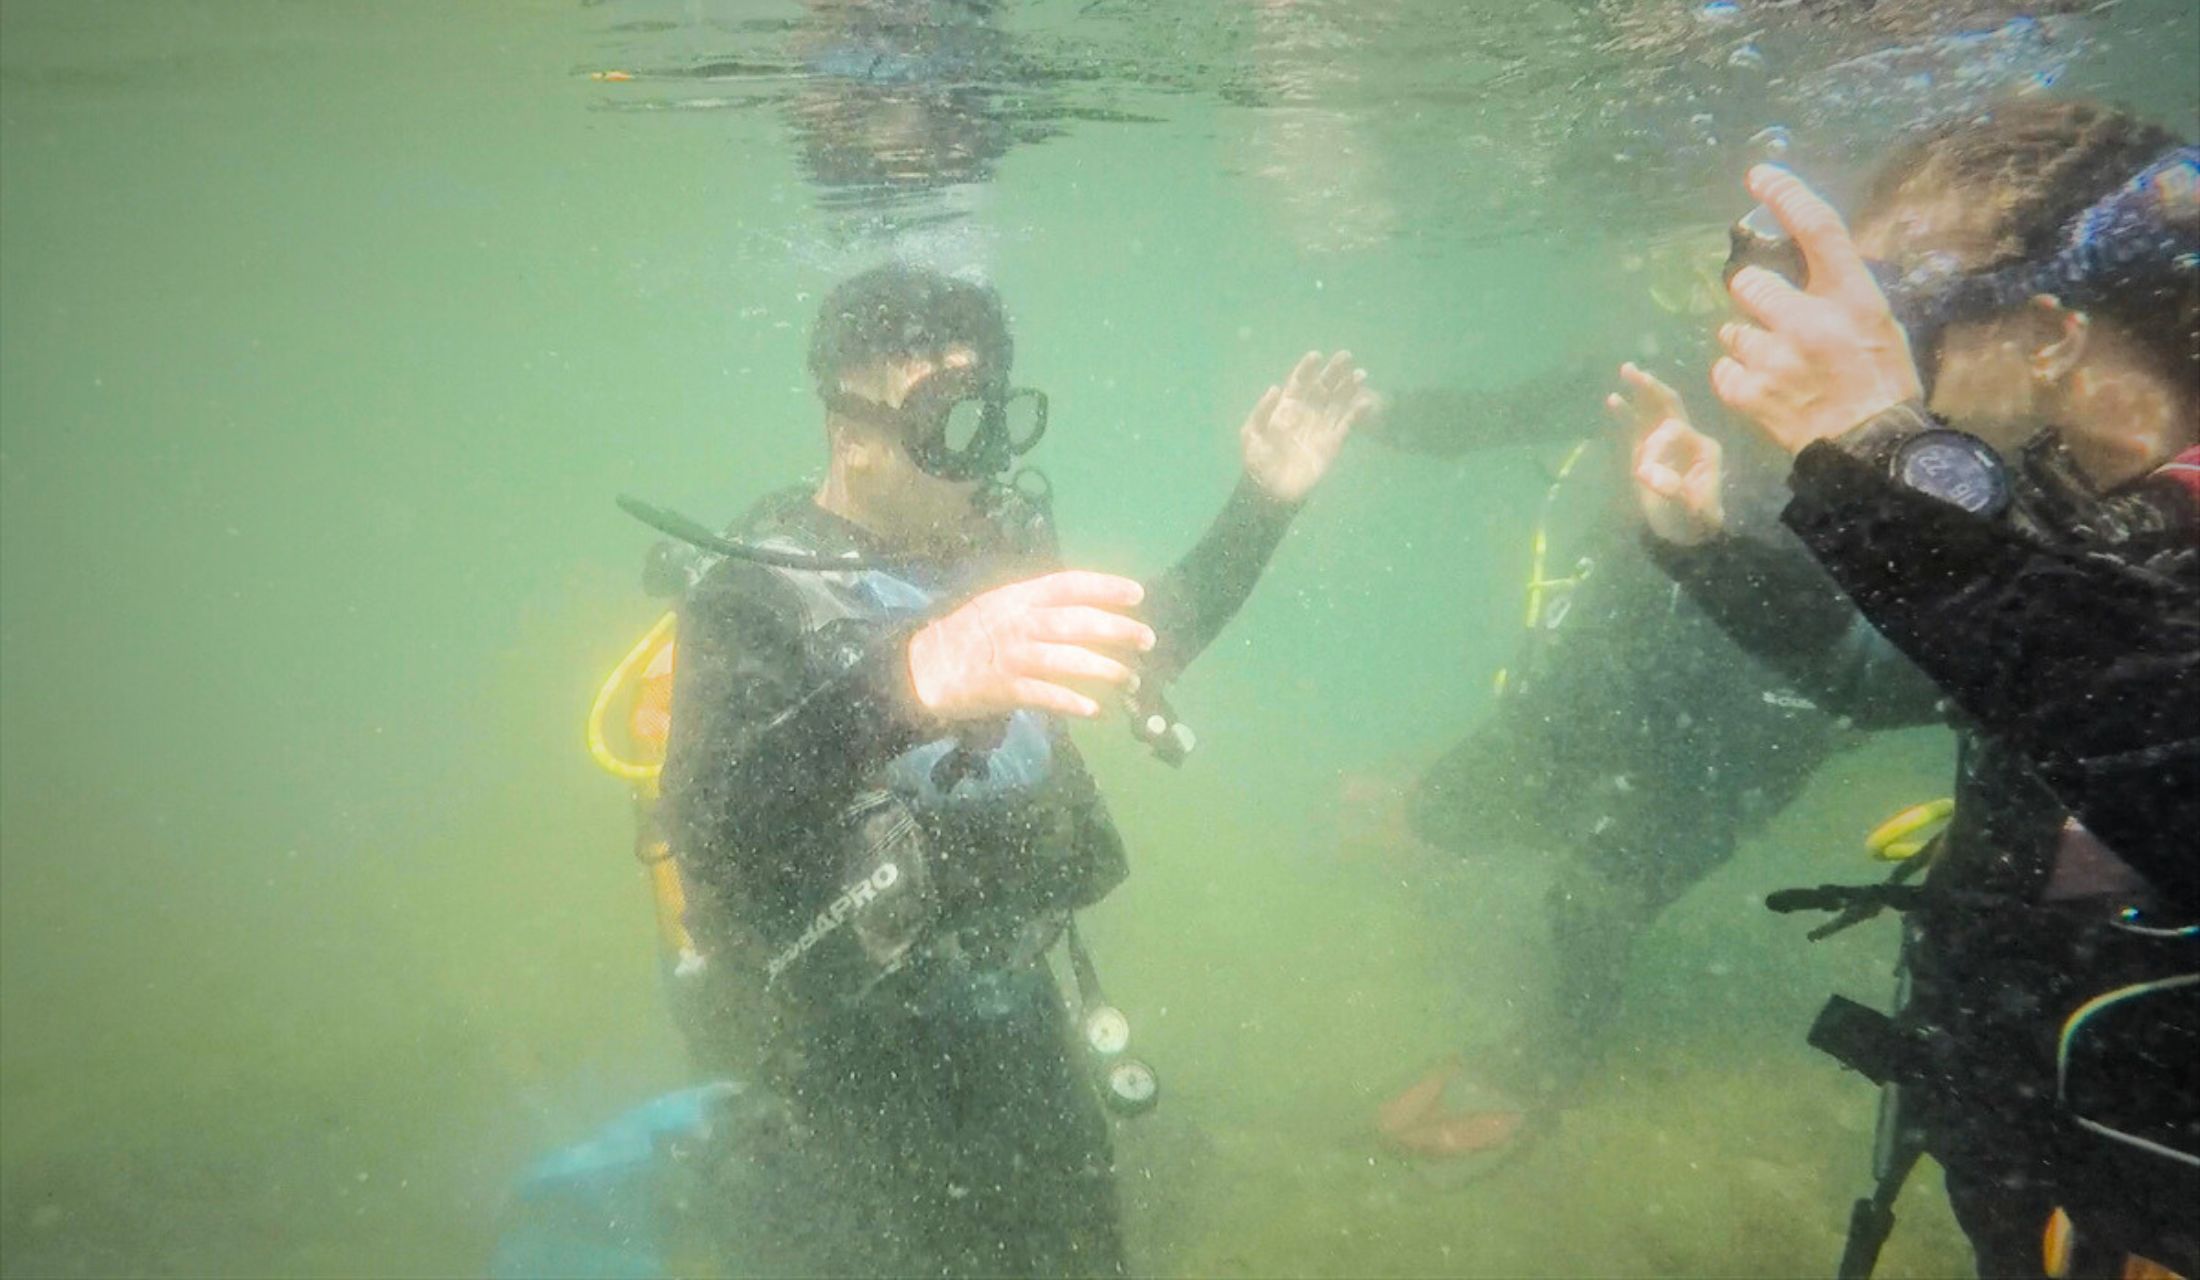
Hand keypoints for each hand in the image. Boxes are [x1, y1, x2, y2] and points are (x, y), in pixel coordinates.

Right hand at [908, 571, 1156, 720]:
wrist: (922, 667)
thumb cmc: (966, 634)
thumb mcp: (999, 604)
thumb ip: (1036, 604)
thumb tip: (1081, 606)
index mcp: (1018, 596)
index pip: (1069, 585)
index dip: (1105, 587)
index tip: (1137, 594)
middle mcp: (1019, 622)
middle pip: (1077, 622)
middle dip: (1117, 630)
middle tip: (1147, 639)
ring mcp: (1013, 656)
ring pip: (1068, 660)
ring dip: (1104, 669)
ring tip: (1129, 679)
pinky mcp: (1005, 689)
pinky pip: (1046, 696)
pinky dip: (1072, 703)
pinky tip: (1095, 710)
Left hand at [1241, 350, 1380, 502]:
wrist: (1272, 490)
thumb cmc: (1257, 461)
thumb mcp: (1251, 435)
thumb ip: (1262, 411)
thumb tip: (1274, 387)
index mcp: (1285, 407)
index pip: (1298, 382)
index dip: (1307, 368)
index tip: (1316, 356)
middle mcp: (1306, 412)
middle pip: (1322, 387)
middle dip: (1334, 371)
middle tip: (1346, 356)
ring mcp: (1320, 426)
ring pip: (1337, 401)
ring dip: (1349, 387)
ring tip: (1361, 373)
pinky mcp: (1333, 442)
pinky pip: (1347, 424)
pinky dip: (1356, 413)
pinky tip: (1365, 401)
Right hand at [1606, 362, 1725, 545]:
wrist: (1685, 532)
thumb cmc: (1693, 521)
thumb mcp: (1690, 511)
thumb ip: (1673, 491)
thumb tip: (1645, 472)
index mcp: (1703, 447)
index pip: (1675, 431)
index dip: (1655, 446)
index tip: (1644, 474)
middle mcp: (1687, 438)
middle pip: (1669, 405)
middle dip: (1652, 388)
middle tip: (1632, 370)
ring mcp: (1666, 442)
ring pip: (1653, 410)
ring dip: (1640, 391)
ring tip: (1626, 370)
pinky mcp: (1648, 450)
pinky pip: (1637, 426)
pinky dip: (1626, 413)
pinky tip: (1613, 399)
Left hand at [1714, 165, 1924, 451]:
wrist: (1872, 450)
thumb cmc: (1881, 381)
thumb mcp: (1877, 323)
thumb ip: (1840, 290)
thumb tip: (1805, 258)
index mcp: (1852, 298)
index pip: (1818, 228)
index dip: (1787, 194)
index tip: (1760, 175)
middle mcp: (1810, 322)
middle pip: (1748, 282)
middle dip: (1756, 298)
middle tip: (1778, 320)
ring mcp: (1775, 359)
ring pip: (1731, 329)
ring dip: (1747, 341)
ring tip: (1778, 364)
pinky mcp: (1749, 393)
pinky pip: (1722, 367)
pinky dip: (1737, 375)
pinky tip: (1765, 387)